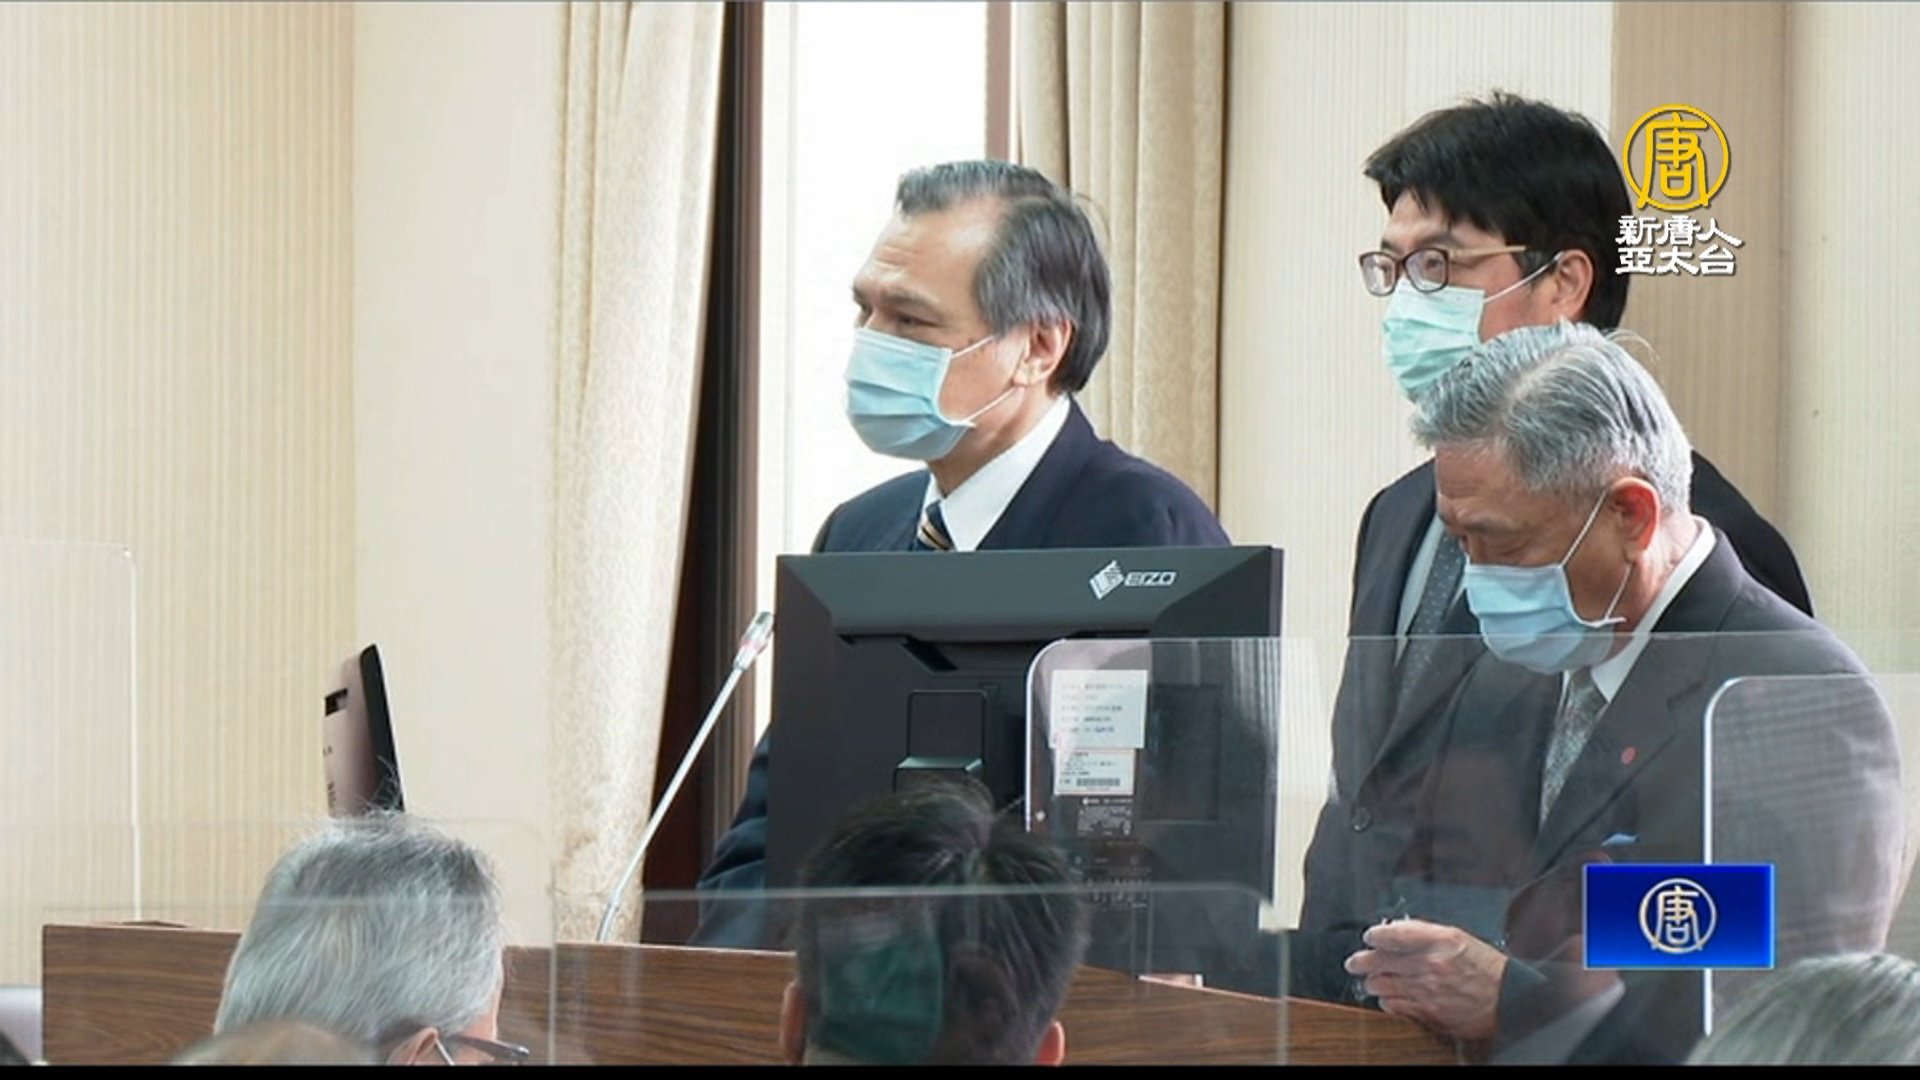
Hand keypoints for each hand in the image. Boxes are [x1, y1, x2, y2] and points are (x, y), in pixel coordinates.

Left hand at [1344, 918, 1505, 1041]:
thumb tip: (1394, 930)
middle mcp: (1433, 965)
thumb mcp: (1459, 938)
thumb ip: (1425, 933)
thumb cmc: (1486, 968)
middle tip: (1356, 962)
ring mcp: (1429, 991)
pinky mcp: (1429, 1014)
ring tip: (1372, 981)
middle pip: (1381, 960)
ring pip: (1382, 985)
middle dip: (1362, 961)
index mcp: (1442, 941)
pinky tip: (1389, 998)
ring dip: (1373, 982)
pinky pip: (1395, 1007)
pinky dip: (1387, 1002)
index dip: (1375, 935)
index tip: (1370, 937)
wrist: (1510, 1000)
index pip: (1394, 934)